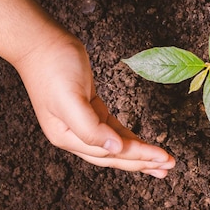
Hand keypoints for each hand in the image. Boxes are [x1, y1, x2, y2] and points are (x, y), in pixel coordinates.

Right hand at [13, 32, 175, 177]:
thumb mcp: (69, 99)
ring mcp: (81, 123)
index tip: (161, 157)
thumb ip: (89, 128)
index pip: (110, 153)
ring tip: (161, 162)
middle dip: (143, 161)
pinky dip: (128, 137)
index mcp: (67, 137)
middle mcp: (73, 135)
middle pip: (114, 155)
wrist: (40, 42)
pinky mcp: (89, 108)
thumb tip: (114, 148)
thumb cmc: (53, 67)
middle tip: (169, 167)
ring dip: (138, 153)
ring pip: (115, 144)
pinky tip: (141, 144)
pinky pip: (113, 129)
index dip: (138, 155)